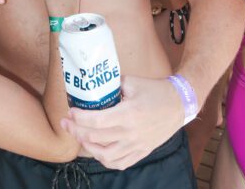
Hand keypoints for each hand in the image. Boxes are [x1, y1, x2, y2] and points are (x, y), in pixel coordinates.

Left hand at [61, 76, 182, 169]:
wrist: (179, 104)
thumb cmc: (154, 90)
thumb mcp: (131, 81)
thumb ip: (111, 84)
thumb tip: (92, 84)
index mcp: (128, 114)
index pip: (97, 121)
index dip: (80, 118)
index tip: (70, 111)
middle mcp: (131, 133)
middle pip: (96, 138)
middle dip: (76, 130)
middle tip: (66, 122)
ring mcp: (136, 146)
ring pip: (105, 155)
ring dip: (87, 147)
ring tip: (78, 135)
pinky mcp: (141, 152)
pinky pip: (119, 163)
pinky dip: (104, 160)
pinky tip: (96, 150)